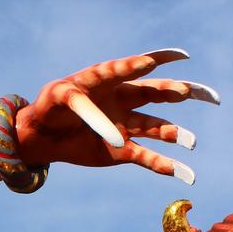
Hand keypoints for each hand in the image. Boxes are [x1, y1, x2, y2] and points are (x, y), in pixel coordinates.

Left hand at [15, 49, 217, 183]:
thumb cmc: (50, 107)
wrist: (42, 135)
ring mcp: (125, 125)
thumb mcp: (60, 98)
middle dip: (176, 91)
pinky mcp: (121, 150)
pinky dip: (164, 165)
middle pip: (156, 93)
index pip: (131, 68)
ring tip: (190, 141)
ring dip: (174, 134)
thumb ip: (86, 109)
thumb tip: (116, 136)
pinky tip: (184, 173)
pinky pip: (147, 157)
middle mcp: (123, 100)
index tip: (169, 58)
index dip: (149, 62)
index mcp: (107, 80)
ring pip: (157, 128)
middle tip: (187, 91)